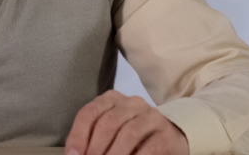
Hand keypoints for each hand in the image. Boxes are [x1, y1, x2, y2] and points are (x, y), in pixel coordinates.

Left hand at [65, 90, 188, 154]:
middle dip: (95, 148)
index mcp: (111, 99)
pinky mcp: (165, 134)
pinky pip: (149, 148)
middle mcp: (131, 103)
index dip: (78, 136)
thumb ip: (93, 140)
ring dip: (114, 154)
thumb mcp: (110, 133)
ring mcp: (150, 116)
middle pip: (108, 123)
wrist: (169, 138)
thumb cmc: (132, 137)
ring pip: (128, 133)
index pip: (89, 113)